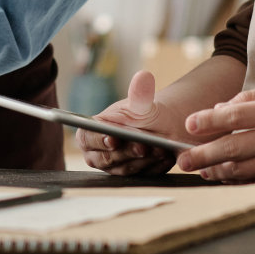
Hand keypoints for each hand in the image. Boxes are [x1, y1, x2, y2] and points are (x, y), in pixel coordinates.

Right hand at [76, 71, 199, 176]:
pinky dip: (154, 167)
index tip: (114, 139)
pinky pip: (142, 176)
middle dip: (127, 152)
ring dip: (143, 160)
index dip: (99, 140)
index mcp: (92, 131)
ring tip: (160, 150)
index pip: (88, 137)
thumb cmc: (144, 112)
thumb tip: (143, 77)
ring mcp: (115, 167)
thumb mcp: (142, 102)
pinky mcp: (132, 176)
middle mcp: (99, 152)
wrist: (162, 126)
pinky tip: (166, 158)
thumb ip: (139, 92)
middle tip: (144, 146)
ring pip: (126, 169)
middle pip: (107, 158)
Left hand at [175, 84, 254, 185]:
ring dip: (216, 171)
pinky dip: (237, 180)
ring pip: (243, 168)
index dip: (209, 120)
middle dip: (202, 154)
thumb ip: (251, 99)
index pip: (235, 115)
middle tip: (181, 160)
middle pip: (233, 146)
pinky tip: (223, 177)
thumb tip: (220, 109)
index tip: (189, 125)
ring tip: (200, 170)